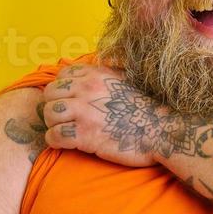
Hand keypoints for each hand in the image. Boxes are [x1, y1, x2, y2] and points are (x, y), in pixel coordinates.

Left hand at [40, 64, 176, 166]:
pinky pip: (54, 136)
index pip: (63, 75)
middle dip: (53, 106)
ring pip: (49, 113)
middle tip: (63, 118)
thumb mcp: (127, 79)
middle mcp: (87, 89)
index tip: (70, 101)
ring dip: (53, 124)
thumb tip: (97, 69)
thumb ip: (108, 74)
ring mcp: (84, 112)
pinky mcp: (84, 135)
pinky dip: (55, 141)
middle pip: (50, 93)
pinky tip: (65, 144)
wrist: (162, 130)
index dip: (63, 89)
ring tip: (63, 131)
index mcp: (96, 74)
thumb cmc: (147, 108)